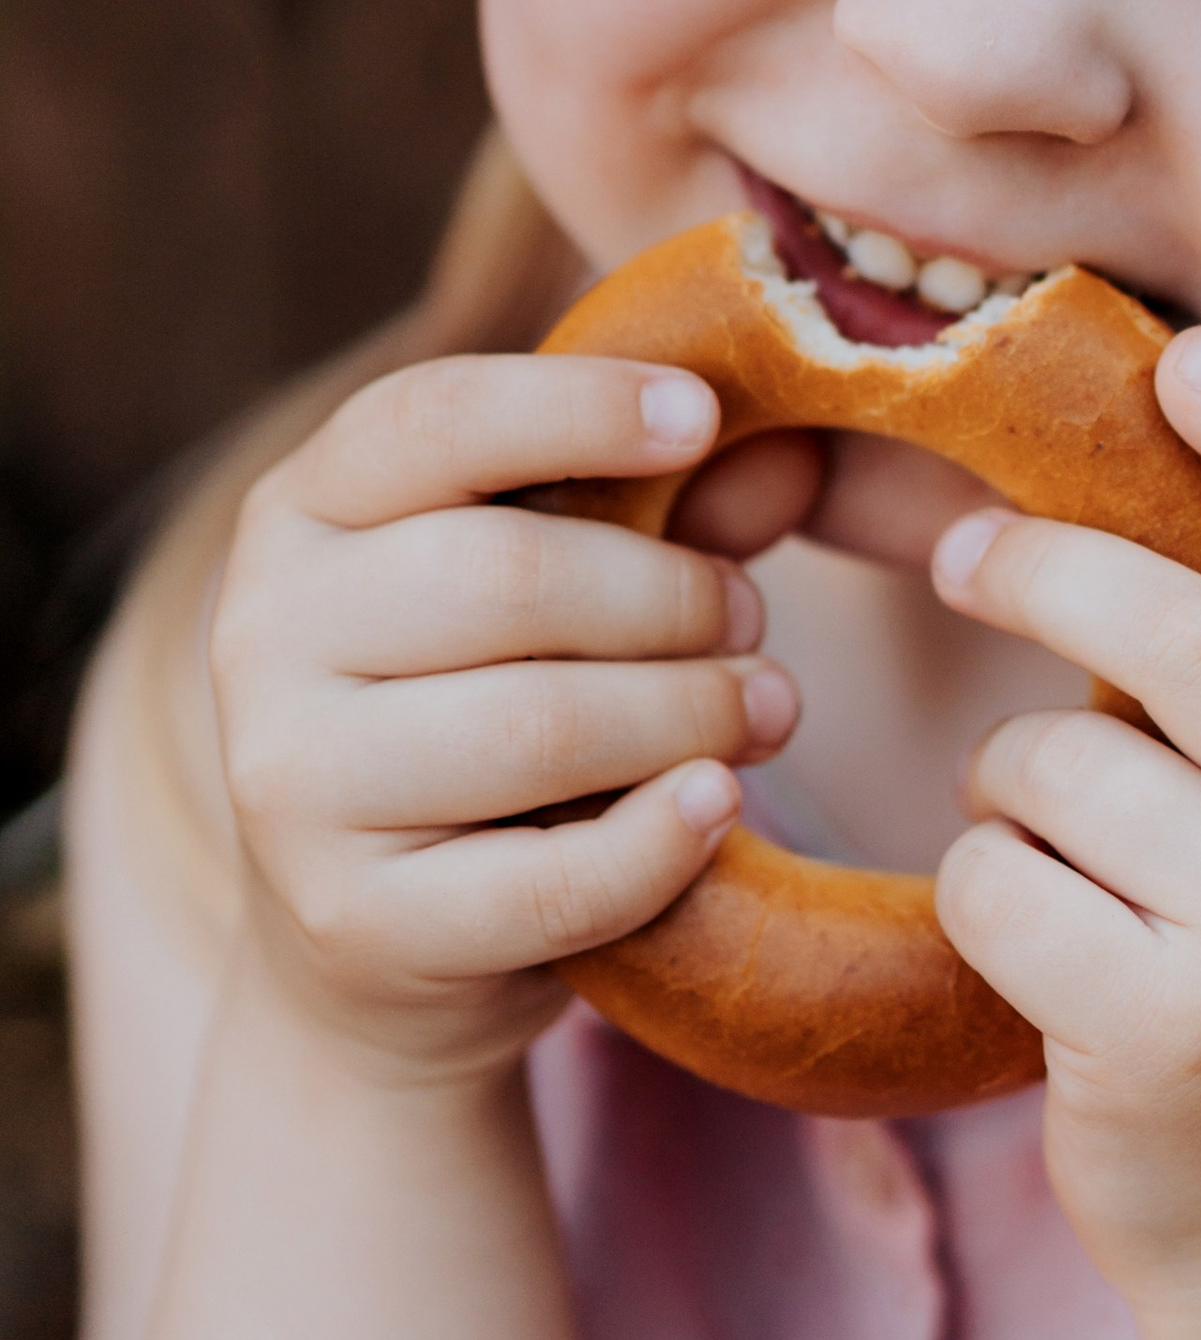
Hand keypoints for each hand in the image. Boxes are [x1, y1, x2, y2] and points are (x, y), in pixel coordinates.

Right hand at [209, 356, 799, 1084]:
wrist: (384, 933)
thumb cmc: (495, 700)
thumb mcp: (558, 582)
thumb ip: (662, 509)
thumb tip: (797, 459)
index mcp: (307, 508)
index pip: (432, 420)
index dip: (580, 406)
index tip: (702, 415)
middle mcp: (265, 633)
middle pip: (509, 576)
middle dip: (673, 596)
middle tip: (751, 620)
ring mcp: (292, 786)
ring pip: (540, 726)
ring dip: (690, 712)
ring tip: (763, 710)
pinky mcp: (353, 922)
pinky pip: (552, 879)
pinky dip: (663, 840)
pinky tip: (720, 801)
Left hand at [929, 327, 1200, 1319]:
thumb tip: (1162, 471)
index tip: (1186, 354)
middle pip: (1191, 633)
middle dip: (1045, 569)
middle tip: (960, 553)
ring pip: (1063, 758)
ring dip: (1016, 779)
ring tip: (1066, 845)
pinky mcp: (1178, 1032)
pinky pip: (999, 879)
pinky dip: (984, 885)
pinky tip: (1044, 939)